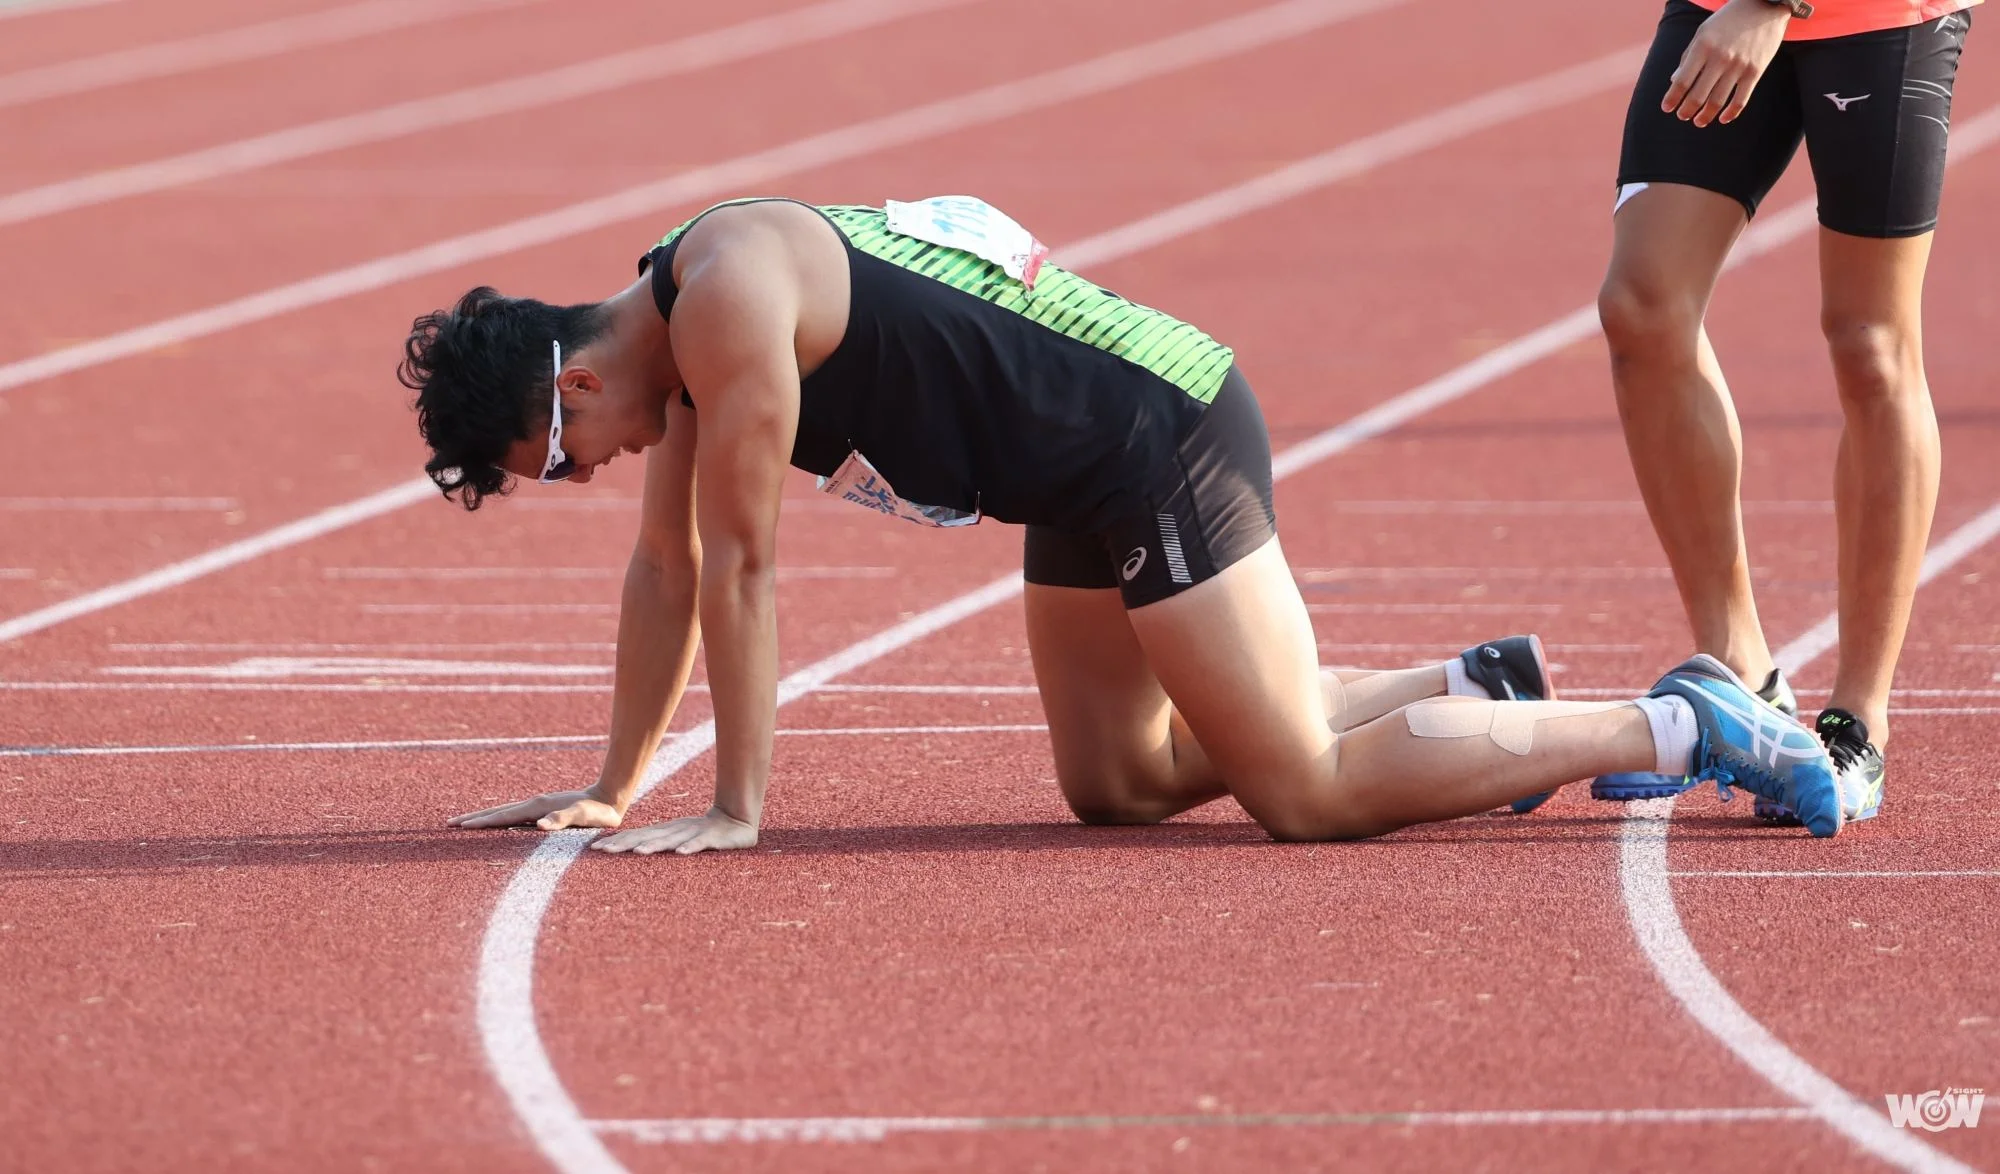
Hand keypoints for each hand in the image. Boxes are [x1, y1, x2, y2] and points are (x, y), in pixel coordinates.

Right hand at [447, 789, 623, 830]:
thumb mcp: (582, 816)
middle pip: (497, 811)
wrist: (609, 799)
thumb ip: (562, 819)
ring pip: (504, 813)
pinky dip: (499, 820)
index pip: (502, 816)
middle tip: (449, 824)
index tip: (460, 827)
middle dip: (474, 818)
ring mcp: (537, 807)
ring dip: (484, 818)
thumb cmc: (598, 812)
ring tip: (465, 824)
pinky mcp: (543, 811)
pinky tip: (496, 827)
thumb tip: (540, 826)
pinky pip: (514, 817)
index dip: (481, 822)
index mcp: (537, 807)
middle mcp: (533, 805)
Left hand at [590, 807, 758, 855]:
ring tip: (638, 853)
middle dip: (626, 843)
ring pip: (671, 840)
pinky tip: (681, 853)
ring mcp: (694, 832)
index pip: (638, 835)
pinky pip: (701, 843)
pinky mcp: (713, 838)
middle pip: (648, 837)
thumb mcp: (677, 838)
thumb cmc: (702, 833)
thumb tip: (627, 851)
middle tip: (605, 851)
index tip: (595, 849)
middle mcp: (676, 830)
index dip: (618, 841)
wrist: (737, 820)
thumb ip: (656, 843)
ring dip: (655, 845)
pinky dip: (691, 847)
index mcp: (666, 831)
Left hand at [1663, 0, 1789, 126]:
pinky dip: (1731, 113)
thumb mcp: (1703, 32)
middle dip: (1686, 111)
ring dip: (1706, 116)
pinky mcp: (1756, 71)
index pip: (1682, 81)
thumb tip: (1674, 81)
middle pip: (1698, 95)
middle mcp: (1720, 58)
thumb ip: (1688, 56)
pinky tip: (1723, 119)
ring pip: (1718, 101)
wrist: (1764, 6)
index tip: (1666, 108)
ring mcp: (1739, 66)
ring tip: (1699, 121)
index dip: (1672, 98)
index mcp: (1703, 46)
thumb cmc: (1728, 20)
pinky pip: (1741, 99)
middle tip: (1682, 116)